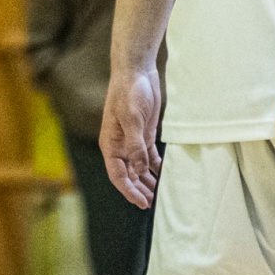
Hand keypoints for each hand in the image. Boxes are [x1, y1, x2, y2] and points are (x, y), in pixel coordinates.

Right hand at [100, 64, 162, 207]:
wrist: (137, 71)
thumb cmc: (129, 91)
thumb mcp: (132, 118)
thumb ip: (136, 145)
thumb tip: (140, 170)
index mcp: (111, 144)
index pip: (118, 175)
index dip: (129, 190)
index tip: (142, 202)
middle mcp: (120, 145)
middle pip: (129, 174)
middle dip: (139, 189)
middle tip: (152, 203)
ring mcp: (133, 140)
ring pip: (139, 168)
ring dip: (147, 181)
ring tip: (158, 194)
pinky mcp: (145, 133)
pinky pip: (149, 156)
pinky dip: (155, 167)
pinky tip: (163, 175)